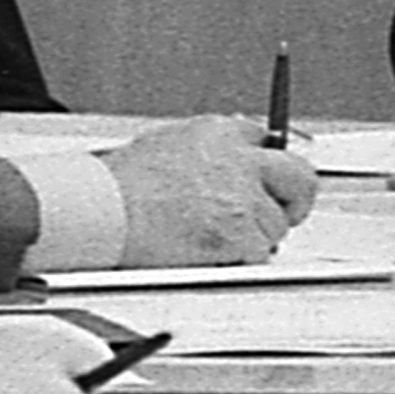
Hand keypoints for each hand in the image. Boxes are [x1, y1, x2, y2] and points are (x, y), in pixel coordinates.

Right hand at [88, 116, 313, 267]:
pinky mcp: (236, 232)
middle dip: (293, 199)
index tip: (269, 183)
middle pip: (298, 175)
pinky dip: (239, 261)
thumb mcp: (162, 146)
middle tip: (279, 216)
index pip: (269, 140)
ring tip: (212, 240)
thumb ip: (204, 153)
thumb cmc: (113, 187)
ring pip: (276, 223)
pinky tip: (209, 255)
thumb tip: (227, 163)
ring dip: (254, 237)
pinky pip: (258, 254)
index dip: (269, 169)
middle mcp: (237, 159)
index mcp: (218, 132)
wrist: (96, 212)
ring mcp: (240, 197)